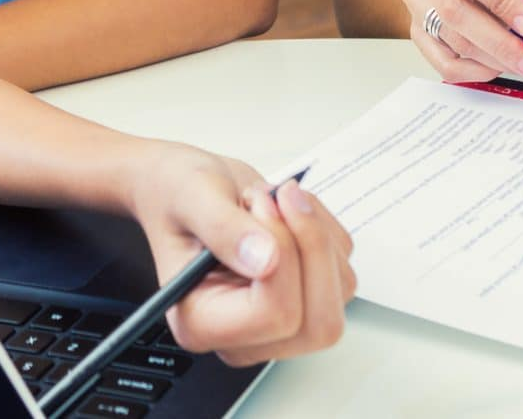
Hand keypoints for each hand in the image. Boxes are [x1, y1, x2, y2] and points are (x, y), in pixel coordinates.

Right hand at [125, 144, 355, 367]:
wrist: (188, 188)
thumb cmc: (178, 194)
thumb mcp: (192, 197)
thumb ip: (225, 229)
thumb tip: (266, 261)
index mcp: (203, 324)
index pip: (275, 315)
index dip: (283, 256)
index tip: (260, 206)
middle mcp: (245, 335)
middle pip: (319, 323)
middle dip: (310, 247)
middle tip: (275, 199)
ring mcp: (281, 322)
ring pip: (339, 291)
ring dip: (315, 231)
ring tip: (269, 203)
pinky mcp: (307, 297)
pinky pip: (344, 268)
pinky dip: (326, 229)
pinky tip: (286, 212)